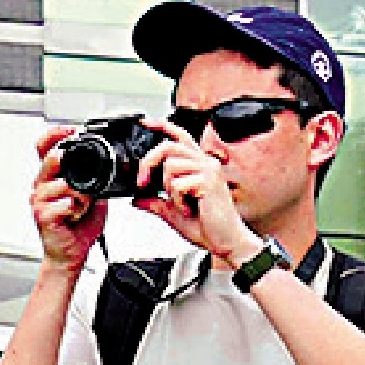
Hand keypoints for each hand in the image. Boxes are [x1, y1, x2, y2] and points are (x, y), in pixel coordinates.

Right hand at [25, 126, 100, 269]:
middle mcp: (42, 186)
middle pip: (50, 159)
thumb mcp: (91, 196)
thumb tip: (110, 165)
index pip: (44, 148)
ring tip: (84, 205)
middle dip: (69, 161)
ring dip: (80, 193)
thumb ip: (94, 179)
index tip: (72, 130)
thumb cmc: (78, 226)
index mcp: (51, 177)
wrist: (71, 253)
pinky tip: (77, 215)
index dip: (56, 135)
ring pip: (62, 183)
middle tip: (82, 172)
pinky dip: (76, 208)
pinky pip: (64, 203)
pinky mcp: (43, 215)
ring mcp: (40, 200)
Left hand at [145, 133, 258, 270]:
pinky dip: (177, 200)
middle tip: (142, 181)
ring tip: (182, 203)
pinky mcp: (209, 181)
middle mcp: (205, 163)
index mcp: (198, 165)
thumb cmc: (209, 226)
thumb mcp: (174, 213)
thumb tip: (138, 199)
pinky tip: (189, 208)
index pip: (180, 137)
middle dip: (148, 164)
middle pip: (168, 147)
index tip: (145, 122)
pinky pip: (178, 184)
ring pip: (170, 166)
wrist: (226, 242)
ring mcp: (208, 170)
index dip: (162, 126)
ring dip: (168, 189)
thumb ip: (156, 202)